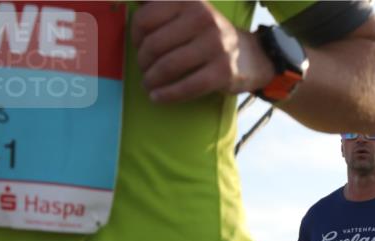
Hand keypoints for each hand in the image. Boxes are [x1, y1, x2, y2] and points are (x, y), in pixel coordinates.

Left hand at [132, 1, 273, 102]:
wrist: (250, 55)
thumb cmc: (207, 34)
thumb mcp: (187, 10)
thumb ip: (158, 4)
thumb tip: (124, 0)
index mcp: (189, 1)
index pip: (145, 18)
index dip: (135, 36)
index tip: (138, 46)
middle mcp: (203, 18)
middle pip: (154, 44)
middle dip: (142, 61)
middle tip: (144, 69)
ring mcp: (216, 45)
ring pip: (168, 66)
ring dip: (151, 80)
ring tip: (148, 84)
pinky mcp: (223, 72)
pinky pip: (187, 87)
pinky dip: (167, 95)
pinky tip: (158, 97)